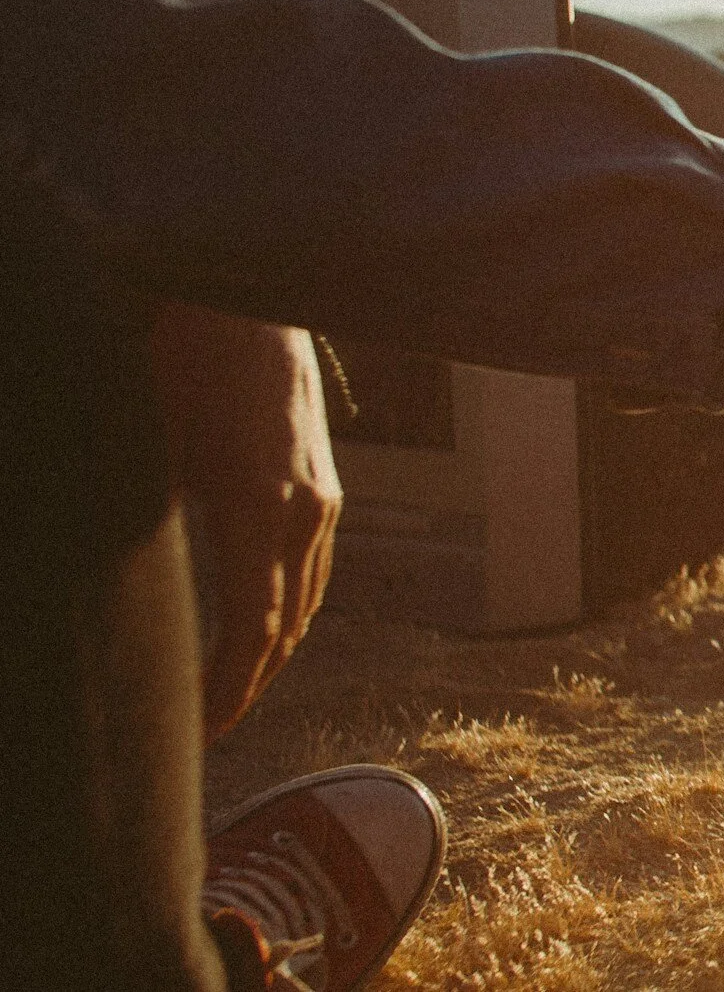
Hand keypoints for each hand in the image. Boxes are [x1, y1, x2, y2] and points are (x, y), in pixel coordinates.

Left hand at [147, 304, 342, 739]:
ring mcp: (321, 497)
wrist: (244, 298)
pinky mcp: (321, 483)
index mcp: (259, 508)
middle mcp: (305, 512)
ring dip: (269, 653)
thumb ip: (132, 525)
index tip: (198, 732)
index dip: (228, 690)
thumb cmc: (178, 360)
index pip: (254, 629)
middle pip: (287, 627)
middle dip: (247, 686)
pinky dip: (285, 609)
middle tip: (203, 731)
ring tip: (226, 691)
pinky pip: (311, 568)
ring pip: (306, 601)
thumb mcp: (142, 446)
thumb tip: (96, 595)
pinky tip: (257, 625)